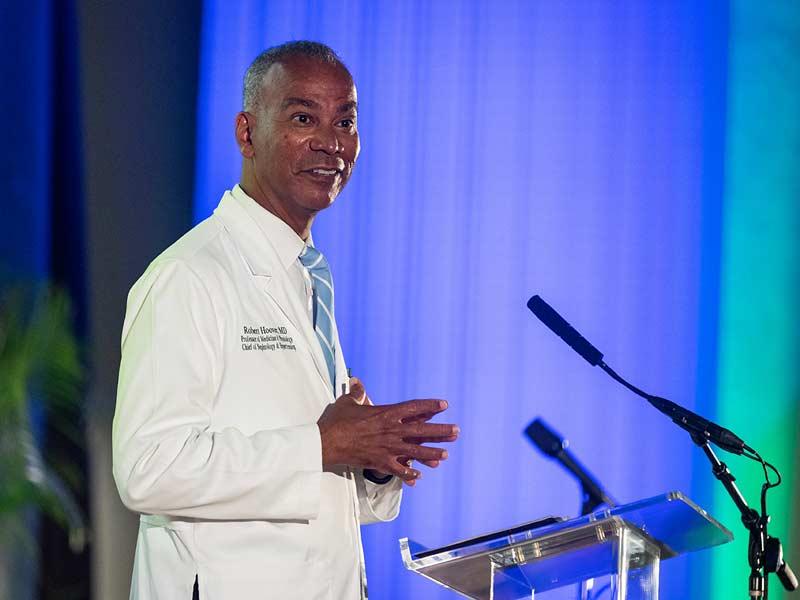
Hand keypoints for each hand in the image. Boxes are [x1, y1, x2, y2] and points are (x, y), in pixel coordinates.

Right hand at [317, 378, 458, 483]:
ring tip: (445, 455)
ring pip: (415, 452)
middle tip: (456, 432)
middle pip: (421, 430)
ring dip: (431, 454)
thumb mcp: (348, 403)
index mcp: (386, 413)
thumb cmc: (337, 421)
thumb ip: (357, 393)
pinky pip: (399, 470)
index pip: (413, 408)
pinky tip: (418, 477)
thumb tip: (356, 383)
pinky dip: (409, 474)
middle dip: (440, 431)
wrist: (326, 442)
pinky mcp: (380, 462)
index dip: (430, 405)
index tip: (444, 404)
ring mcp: (387, 448)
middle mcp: (391, 430)